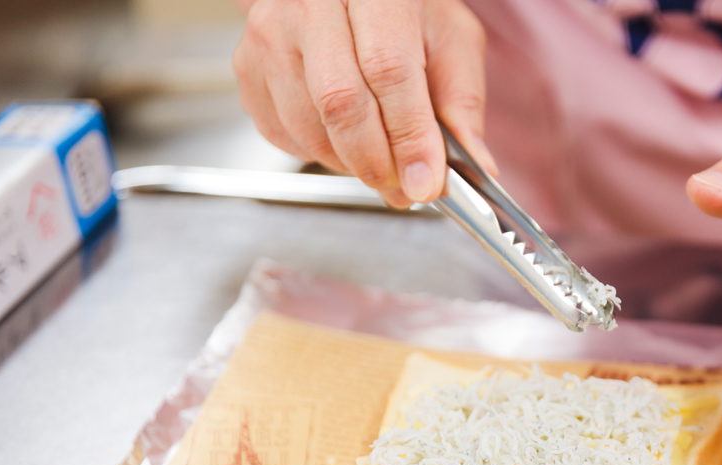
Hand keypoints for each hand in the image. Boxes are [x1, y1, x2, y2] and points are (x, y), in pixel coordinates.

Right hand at [232, 0, 495, 207]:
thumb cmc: (402, 11)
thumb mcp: (450, 40)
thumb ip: (462, 103)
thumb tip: (474, 165)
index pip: (388, 70)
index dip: (409, 136)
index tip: (427, 182)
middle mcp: (309, 4)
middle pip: (341, 103)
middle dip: (379, 163)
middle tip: (406, 189)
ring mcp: (269, 34)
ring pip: (309, 128)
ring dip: (353, 165)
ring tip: (382, 161)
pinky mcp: (247, 68)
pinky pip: (285, 136)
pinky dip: (322, 156)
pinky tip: (345, 139)